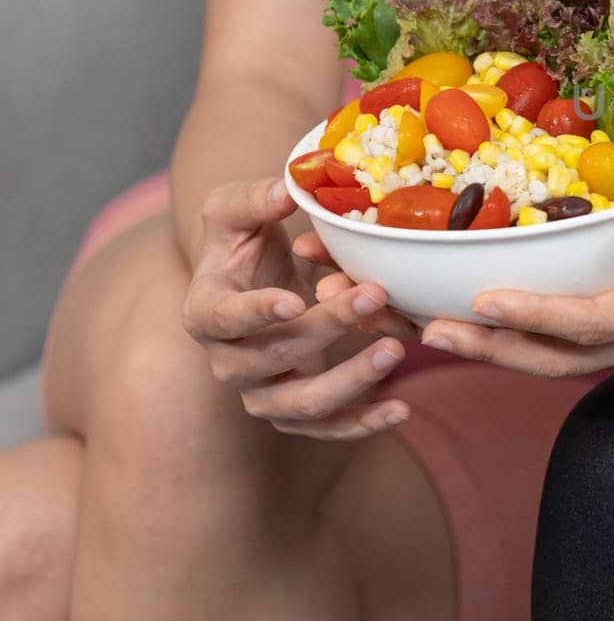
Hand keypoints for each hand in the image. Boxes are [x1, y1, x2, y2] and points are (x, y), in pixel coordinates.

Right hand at [182, 178, 418, 439]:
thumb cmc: (243, 242)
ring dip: (350, 381)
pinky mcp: (295, 411)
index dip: (256, 314)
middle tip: (374, 295)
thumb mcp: (236, 210)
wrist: (254, 281)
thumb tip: (287, 191)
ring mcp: (262, 392)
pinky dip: (362, 424)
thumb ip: (254, 199)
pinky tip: (401, 408)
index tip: (293, 300)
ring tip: (395, 349)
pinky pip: (325, 429)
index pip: (224, 320)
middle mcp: (229, 361)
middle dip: (327, 327)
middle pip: (274, 356)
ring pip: (301, 403)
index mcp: (206, 312)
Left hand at [419, 166, 613, 375]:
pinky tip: (493, 314)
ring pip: (567, 357)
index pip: (596, 322)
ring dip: (502, 348)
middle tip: (427, 331)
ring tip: (439, 330)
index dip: (535, 316)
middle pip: (566, 357)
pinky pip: (579, 340)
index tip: (480, 301)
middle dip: (495, 348)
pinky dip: (529, 333)